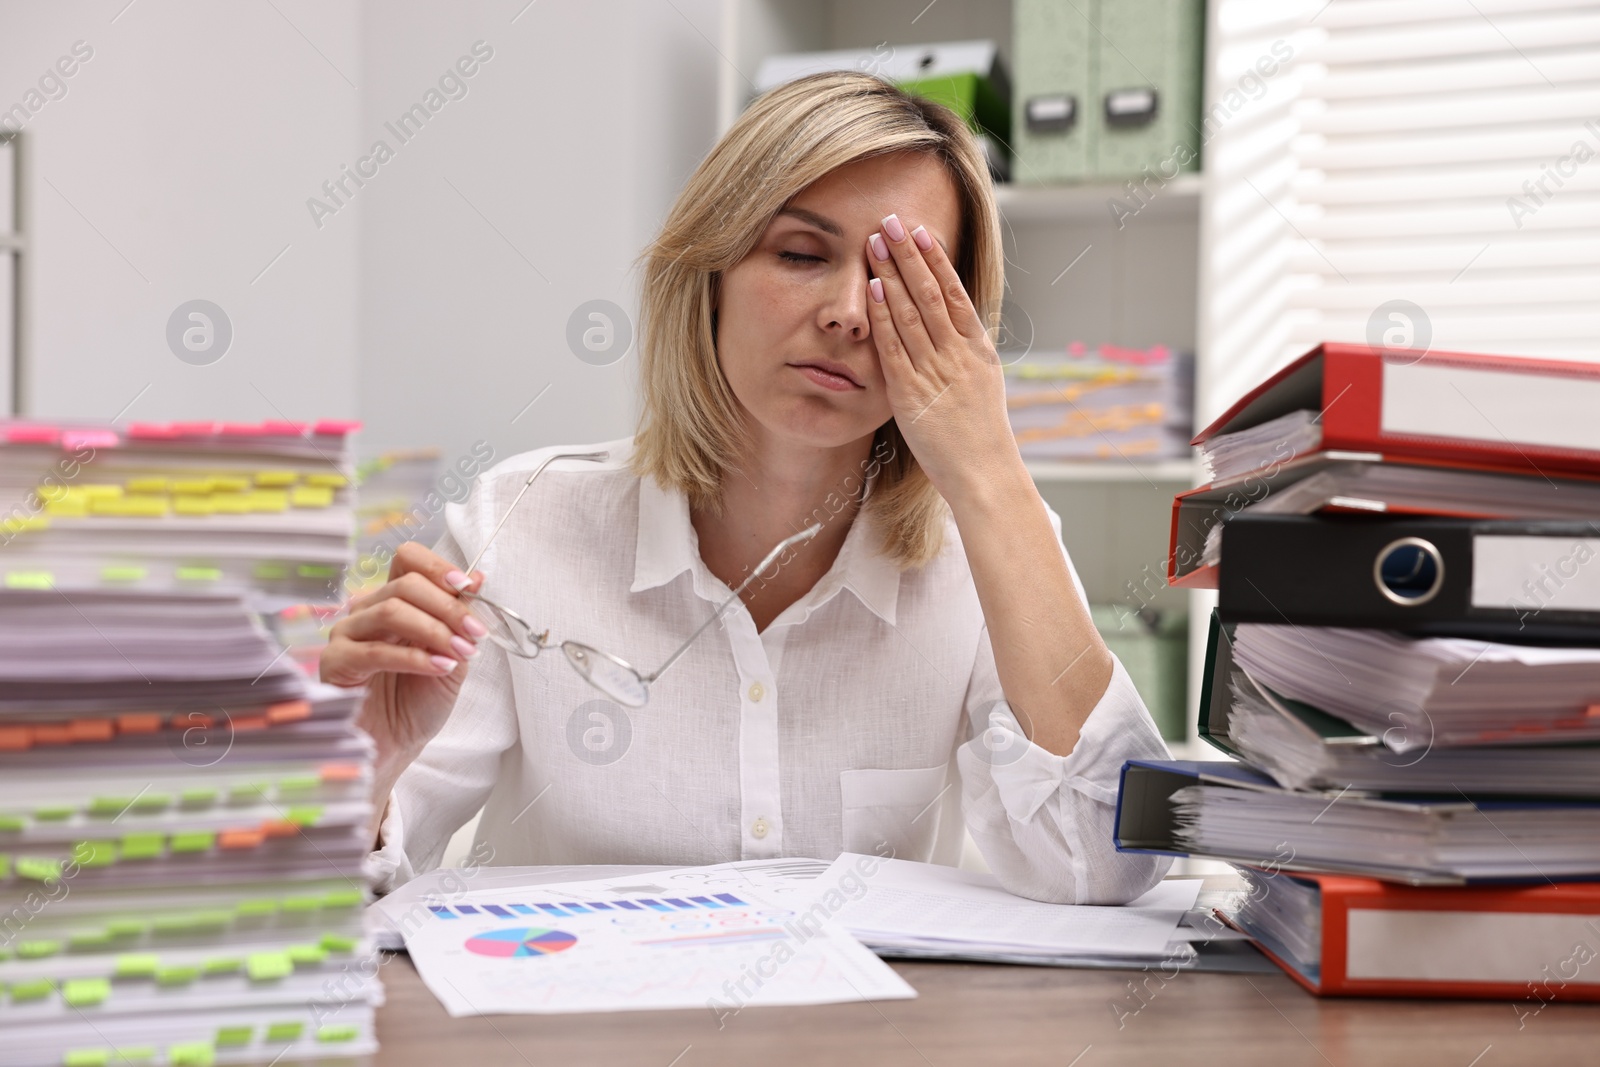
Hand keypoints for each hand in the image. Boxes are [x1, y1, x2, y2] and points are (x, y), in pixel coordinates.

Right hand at [322, 542, 488, 760]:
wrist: (394, 746)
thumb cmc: (418, 701)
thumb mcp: (452, 655)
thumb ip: (461, 619)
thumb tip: (478, 578)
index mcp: (393, 601)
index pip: (408, 560)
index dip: (439, 567)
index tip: (470, 587)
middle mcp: (366, 611)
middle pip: (405, 584)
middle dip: (448, 607)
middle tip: (475, 633)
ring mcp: (346, 634)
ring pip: (391, 611)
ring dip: (435, 630)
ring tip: (461, 653)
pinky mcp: (335, 663)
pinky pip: (375, 650)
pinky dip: (414, 657)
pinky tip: (440, 667)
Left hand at [864, 212, 1021, 503]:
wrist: (985, 476)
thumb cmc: (982, 438)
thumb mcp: (982, 388)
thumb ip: (965, 358)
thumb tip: (952, 332)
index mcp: (978, 351)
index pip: (955, 293)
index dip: (937, 260)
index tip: (922, 231)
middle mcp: (958, 354)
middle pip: (930, 293)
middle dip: (909, 254)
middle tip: (890, 221)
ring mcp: (936, 372)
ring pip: (910, 312)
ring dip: (890, 274)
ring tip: (874, 242)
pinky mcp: (912, 393)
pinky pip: (894, 346)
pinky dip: (883, 315)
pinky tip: (872, 289)